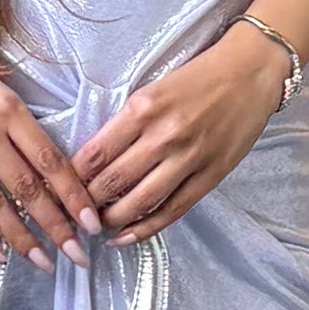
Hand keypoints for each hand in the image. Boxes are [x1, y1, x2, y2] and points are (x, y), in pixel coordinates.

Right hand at [0, 6, 101, 261]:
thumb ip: (23, 130)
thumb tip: (54, 179)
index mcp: (9, 109)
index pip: (50, 162)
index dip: (74, 197)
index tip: (92, 225)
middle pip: (27, 189)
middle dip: (56, 227)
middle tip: (77, 256)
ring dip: (21, 239)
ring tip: (42, 261)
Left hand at [74, 28, 290, 244]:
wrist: (250, 72)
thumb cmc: (197, 77)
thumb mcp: (152, 90)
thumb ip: (126, 124)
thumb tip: (92, 162)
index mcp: (143, 109)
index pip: (95, 154)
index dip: (71, 179)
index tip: (58, 190)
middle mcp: (164, 135)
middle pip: (113, 182)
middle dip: (87, 204)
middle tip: (72, 214)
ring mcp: (189, 158)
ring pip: (140, 202)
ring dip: (112, 220)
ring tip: (97, 227)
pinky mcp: (210, 176)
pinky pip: (173, 210)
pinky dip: (146, 228)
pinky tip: (126, 237)